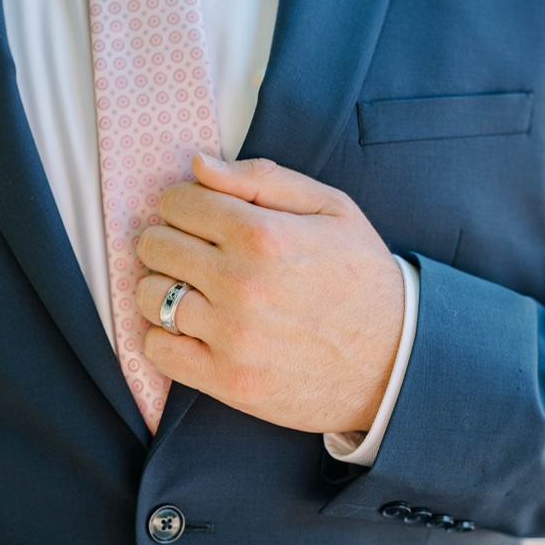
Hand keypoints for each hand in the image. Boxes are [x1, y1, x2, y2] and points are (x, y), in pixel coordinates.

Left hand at [133, 153, 403, 434]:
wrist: (396, 362)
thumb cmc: (361, 279)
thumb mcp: (331, 209)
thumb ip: (262, 179)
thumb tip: (197, 165)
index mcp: (263, 235)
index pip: (176, 203)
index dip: (181, 205)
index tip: (197, 218)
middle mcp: (241, 284)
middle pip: (154, 246)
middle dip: (168, 242)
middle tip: (192, 254)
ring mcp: (231, 335)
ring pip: (148, 296)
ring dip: (161, 288)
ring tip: (191, 291)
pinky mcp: (226, 379)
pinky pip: (156, 348)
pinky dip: (163, 336)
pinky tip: (190, 329)